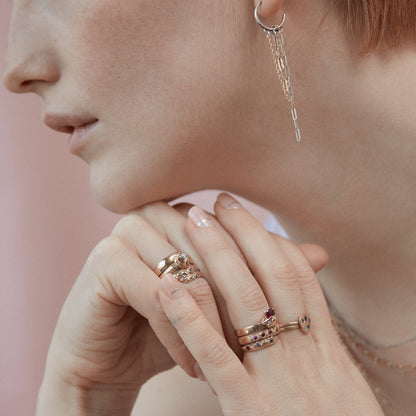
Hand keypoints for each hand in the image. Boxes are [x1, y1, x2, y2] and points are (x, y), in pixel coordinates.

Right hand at [37, 198, 327, 414]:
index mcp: (182, 213)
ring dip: (209, 324)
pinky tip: (192, 365)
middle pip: (212, 251)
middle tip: (256, 347)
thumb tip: (322, 254)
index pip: (233, 233)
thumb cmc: (170, 324)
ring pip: (188, 272)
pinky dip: (178, 333)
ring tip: (226, 364)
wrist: (108, 357)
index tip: (277, 318)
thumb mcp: (221, 300)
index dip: (257, 277)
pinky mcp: (104, 262)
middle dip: (235, 304)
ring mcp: (125, 233)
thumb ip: (266, 273)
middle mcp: (153, 214)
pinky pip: (157, 294)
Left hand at [158, 193, 384, 415]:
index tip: (247, 215)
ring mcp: (279, 380)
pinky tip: (168, 285)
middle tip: (216, 201)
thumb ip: (319, 347)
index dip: (272, 240)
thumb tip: (301, 308)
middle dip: (245, 234)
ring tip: (192, 221)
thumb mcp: (340, 388)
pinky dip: (191, 316)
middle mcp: (308, 355)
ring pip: (246, 302)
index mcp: (329, 351)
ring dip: (217, 257)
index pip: (300, 279)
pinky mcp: (250, 410)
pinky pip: (217, 355)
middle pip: (274, 277)